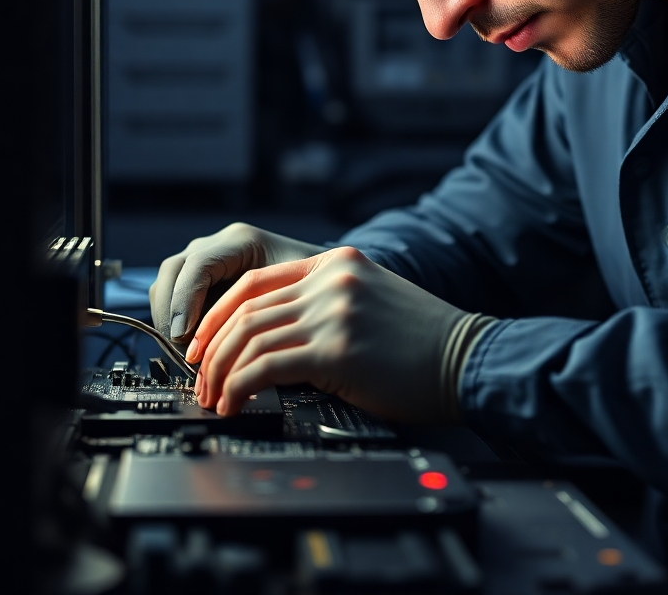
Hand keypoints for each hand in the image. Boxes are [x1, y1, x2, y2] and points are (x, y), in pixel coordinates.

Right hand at [149, 223, 321, 345]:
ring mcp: (204, 260)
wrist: (316, 275)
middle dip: (169, 311)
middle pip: (173, 271)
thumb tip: (240, 349)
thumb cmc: (311, 283)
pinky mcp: (199, 279)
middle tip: (182, 348)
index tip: (184, 333)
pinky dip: (175, 322)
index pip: (198, 264)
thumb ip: (270, 312)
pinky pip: (173, 297)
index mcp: (241, 241)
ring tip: (187, 353)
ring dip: (168, 318)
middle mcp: (217, 245)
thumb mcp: (297, 291)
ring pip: (166, 284)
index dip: (185, 299)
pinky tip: (193, 348)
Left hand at [187, 246, 466, 423]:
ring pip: (249, 337)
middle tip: (200, 378)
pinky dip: (240, 387)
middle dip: (211, 348)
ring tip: (215, 398)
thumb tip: (275, 338)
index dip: (219, 315)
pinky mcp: (336, 348)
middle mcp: (331, 280)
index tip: (203, 342)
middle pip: (245, 309)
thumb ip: (327, 303)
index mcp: (336, 264)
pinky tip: (236, 404)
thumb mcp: (372, 300)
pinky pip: (266, 366)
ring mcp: (333, 311)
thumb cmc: (425, 341)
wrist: (468, 358)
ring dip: (221, 372)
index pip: (255, 282)